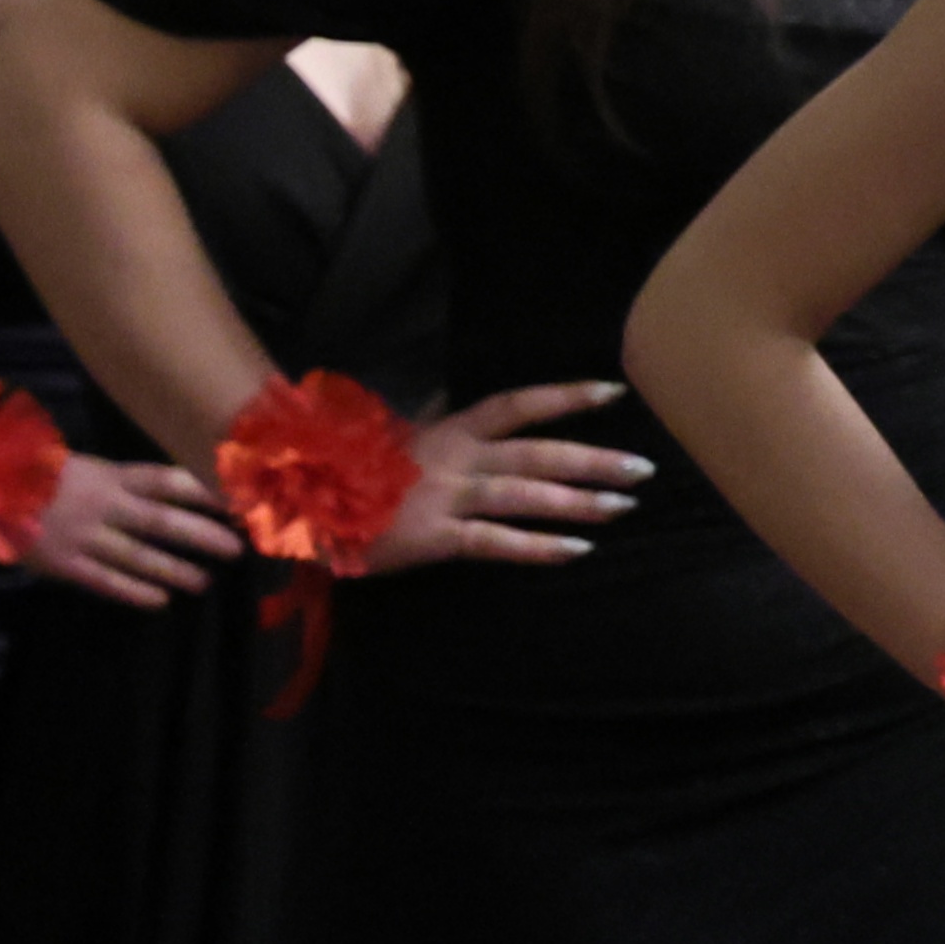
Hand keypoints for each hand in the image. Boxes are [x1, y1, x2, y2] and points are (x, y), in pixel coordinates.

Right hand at [27, 453, 243, 607]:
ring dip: (174, 570)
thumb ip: (123, 482)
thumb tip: (176, 491)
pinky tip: (160, 601)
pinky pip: (103, 580)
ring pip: (137, 556)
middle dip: (202, 535)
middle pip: (161, 521)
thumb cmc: (39, 475)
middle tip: (237, 549)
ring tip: (205, 582)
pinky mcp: (62, 563)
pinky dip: (133, 591)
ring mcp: (82, 535)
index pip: (168, 482)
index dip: (205, 492)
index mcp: (110, 475)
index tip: (238, 503)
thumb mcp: (85, 467)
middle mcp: (102, 505)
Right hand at [368, 380, 649, 574]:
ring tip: (623, 507)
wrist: (302, 503)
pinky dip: (538, 546)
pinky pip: (495, 541)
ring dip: (578, 502)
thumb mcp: (401, 438)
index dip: (565, 397)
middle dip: (593, 460)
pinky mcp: (435, 537)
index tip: (613, 392)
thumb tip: (460, 406)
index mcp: (451, 430)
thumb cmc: (356, 473)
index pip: (517, 404)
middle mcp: (456, 457)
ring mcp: (446, 496)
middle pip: (537, 452)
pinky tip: (576, 551)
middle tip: (642, 468)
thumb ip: (437, 425)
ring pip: (524, 494)